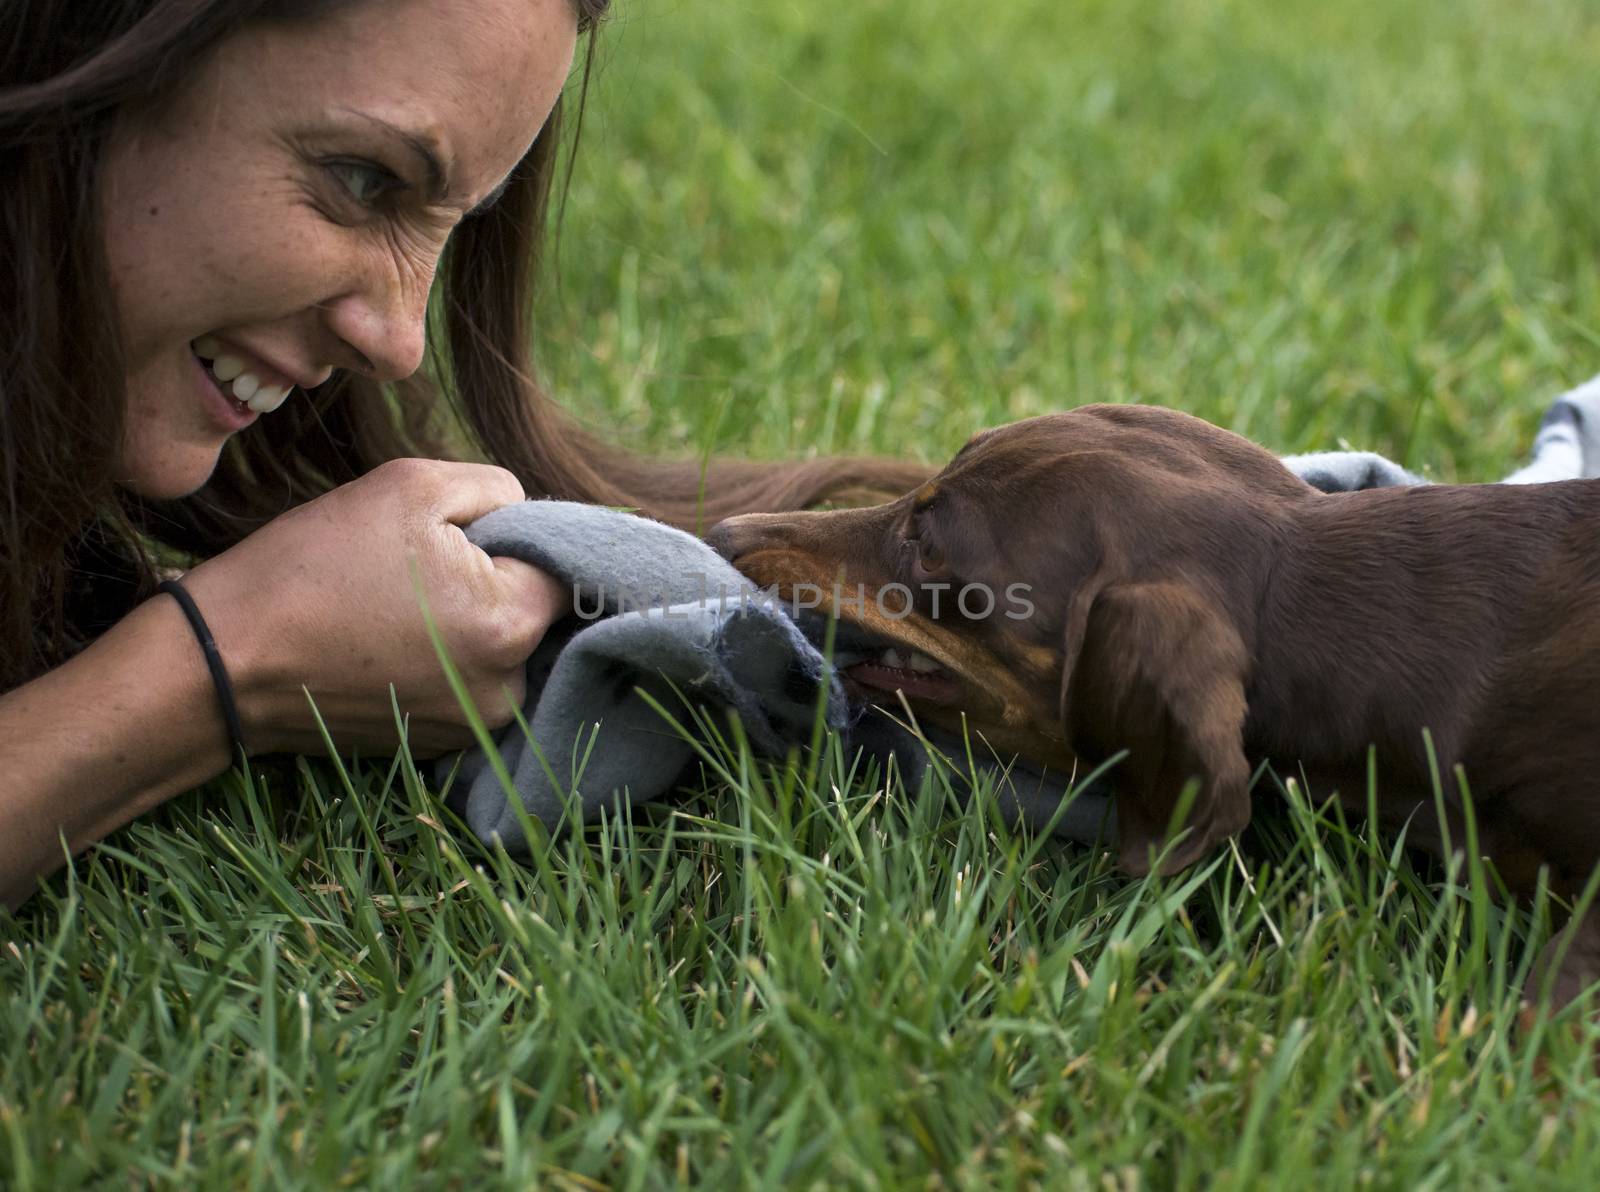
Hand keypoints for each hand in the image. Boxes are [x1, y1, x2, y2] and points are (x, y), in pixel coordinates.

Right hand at [182, 459, 567, 756]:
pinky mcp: (440, 743)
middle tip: (423, 562)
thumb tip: (527, 512)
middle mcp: (508, 688)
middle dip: (496, 578)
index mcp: (512, 623)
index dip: (517, 535)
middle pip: (535, 610)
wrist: (225, 661)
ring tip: (397, 602)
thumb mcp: (411, 486)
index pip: (562, 563)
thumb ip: (495, 488)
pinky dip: (442, 655)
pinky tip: (388, 636)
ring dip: (470, 618)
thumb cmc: (314, 564)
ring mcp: (475, 725)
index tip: (464, 530)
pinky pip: (467, 681)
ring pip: (502, 646)